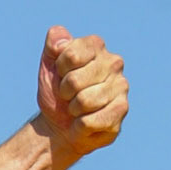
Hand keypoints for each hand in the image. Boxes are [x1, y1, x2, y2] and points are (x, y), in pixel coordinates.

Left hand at [36, 26, 127, 156]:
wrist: (60, 125)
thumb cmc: (56, 92)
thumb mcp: (49, 65)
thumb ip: (53, 44)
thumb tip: (60, 42)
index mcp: (96, 46)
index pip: (70, 55)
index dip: (59, 70)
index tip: (61, 74)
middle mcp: (114, 62)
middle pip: (75, 81)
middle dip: (64, 93)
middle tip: (68, 96)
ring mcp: (121, 85)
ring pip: (84, 101)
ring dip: (73, 110)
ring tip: (77, 109)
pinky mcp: (121, 110)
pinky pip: (90, 121)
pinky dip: (79, 127)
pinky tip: (84, 123)